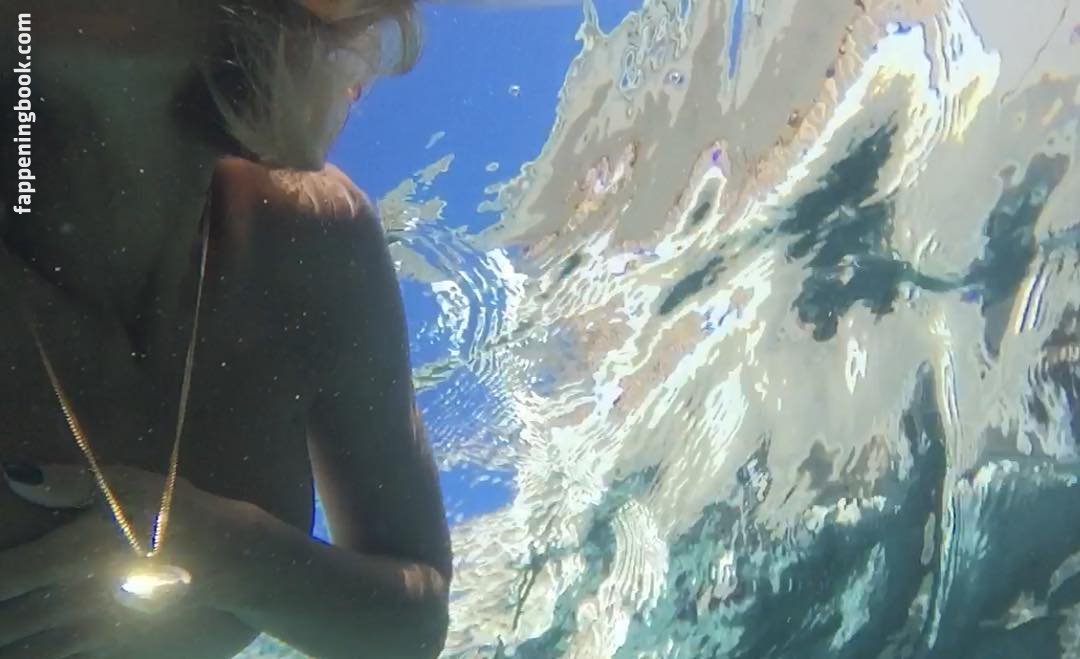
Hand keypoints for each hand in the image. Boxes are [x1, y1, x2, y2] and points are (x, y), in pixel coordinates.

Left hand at [0, 464, 250, 658]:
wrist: (231, 562)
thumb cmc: (178, 515)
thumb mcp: (130, 486)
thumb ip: (71, 483)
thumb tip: (18, 476)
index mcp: (66, 559)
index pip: (1, 577)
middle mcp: (70, 603)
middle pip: (4, 627)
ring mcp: (91, 634)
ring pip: (28, 655)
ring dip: (11, 648)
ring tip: (6, 641)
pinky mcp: (113, 650)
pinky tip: (36, 652)